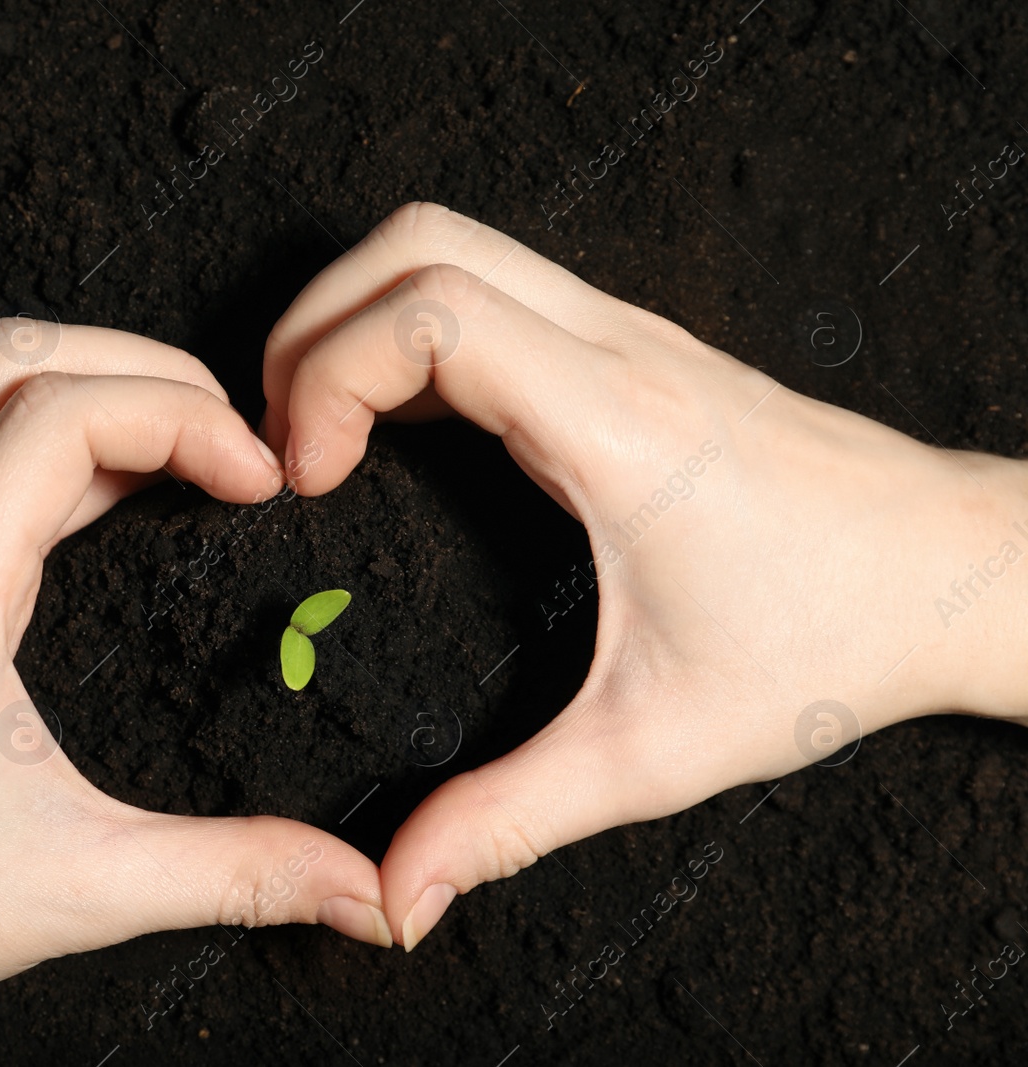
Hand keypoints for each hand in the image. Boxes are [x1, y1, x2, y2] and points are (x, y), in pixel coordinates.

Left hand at [0, 324, 388, 1065]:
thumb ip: (235, 874)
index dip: (183, 416)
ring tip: (187, 454)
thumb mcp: (81, 886)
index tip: (259, 479)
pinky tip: (109, 502)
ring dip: (93, 391)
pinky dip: (50, 442)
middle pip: (12, 356)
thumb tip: (364, 889)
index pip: (61, 413)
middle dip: (143, 366)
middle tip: (232, 435)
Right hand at [260, 202, 1027, 950]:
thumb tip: (400, 893)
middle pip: (418, 242)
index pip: (431, 310)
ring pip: (450, 247)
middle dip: (314, 326)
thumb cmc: (831, 644)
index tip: (305, 478)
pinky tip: (395, 434)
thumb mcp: (656, 750)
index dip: (329, 374)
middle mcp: (616, 350)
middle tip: (286, 444)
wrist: (955, 573)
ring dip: (357, 320)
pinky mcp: (628, 350)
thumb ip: (512, 819)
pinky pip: (488, 293)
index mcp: (614, 424)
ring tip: (322, 434)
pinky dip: (408, 339)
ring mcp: (625, 336)